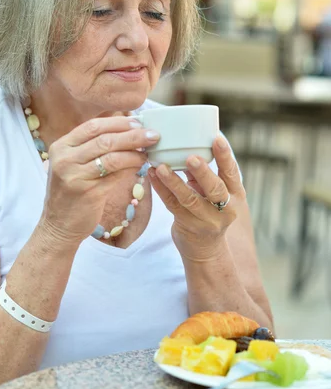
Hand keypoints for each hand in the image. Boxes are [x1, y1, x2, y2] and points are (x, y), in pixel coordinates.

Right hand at [38, 116, 159, 247]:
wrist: (58, 225)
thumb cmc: (71, 192)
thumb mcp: (73, 164)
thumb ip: (91, 147)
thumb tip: (126, 130)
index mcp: (61, 146)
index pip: (93, 126)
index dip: (118, 122)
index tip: (138, 122)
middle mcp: (65, 159)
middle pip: (105, 139)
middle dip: (132, 134)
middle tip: (152, 134)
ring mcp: (75, 175)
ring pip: (111, 156)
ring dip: (134, 151)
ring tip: (149, 150)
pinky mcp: (88, 192)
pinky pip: (115, 175)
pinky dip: (131, 167)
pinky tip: (140, 165)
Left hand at [149, 136, 245, 259]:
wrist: (205, 250)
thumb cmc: (209, 211)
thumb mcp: (215, 193)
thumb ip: (205, 173)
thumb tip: (189, 141)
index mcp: (235, 195)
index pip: (232, 173)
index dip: (225, 156)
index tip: (217, 138)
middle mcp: (224, 209)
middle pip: (215, 189)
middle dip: (203, 173)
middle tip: (191, 158)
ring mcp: (206, 220)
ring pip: (189, 199)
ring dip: (174, 181)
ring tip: (161, 167)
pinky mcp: (187, 226)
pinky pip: (172, 205)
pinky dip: (161, 188)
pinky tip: (152, 174)